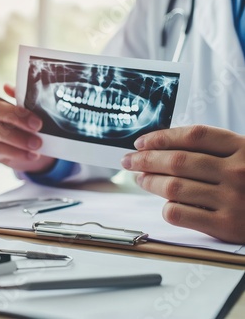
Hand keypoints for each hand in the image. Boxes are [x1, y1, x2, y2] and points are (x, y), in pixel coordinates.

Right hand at [0, 84, 55, 172]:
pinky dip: (19, 154)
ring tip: (37, 146)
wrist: (32, 147)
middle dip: (18, 125)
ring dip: (19, 142)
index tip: (37, 122)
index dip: (17, 113)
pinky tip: (33, 155)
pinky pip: (1, 152)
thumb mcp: (31, 111)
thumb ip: (23, 98)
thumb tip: (7, 87)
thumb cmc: (29, 124)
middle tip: (38, 131)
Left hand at [121, 125, 244, 243]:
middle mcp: (238, 172)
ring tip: (140, 178)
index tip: (142, 141)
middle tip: (129, 160)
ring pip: (173, 187)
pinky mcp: (226, 227)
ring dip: (149, 181)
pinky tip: (164, 203)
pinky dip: (165, 207)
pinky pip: (179, 214)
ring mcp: (233, 200)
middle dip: (146, 159)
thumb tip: (163, 147)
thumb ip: (215, 150)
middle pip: (178, 161)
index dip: (162, 137)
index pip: (194, 135)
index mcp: (244, 148)